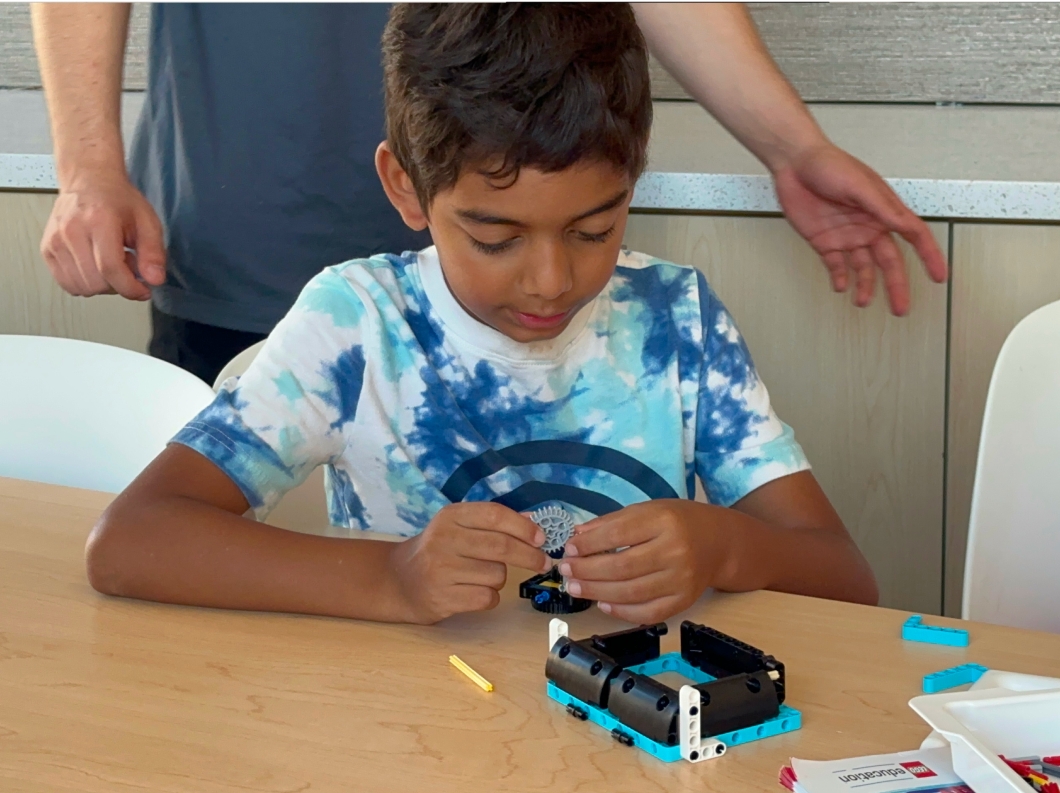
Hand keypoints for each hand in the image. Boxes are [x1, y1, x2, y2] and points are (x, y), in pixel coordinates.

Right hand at [40, 170, 165, 300]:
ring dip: (102, 285)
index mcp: (99, 221)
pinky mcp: (47, 250)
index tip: (144, 291)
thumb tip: (155, 280)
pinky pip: (67, 283)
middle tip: (128, 266)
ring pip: (81, 287)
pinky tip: (95, 267)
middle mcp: (71, 231)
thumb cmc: (118, 201)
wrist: (89, 182)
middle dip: (119, 284)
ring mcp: (55, 241)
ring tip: (111, 264)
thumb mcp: (148, 222)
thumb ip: (154, 252)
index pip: (111, 269)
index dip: (130, 288)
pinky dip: (85, 283)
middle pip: (96, 282)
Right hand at [387, 502, 550, 623]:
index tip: (542, 538)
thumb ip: (494, 522)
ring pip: (497, 575)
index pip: (495, 515)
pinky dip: (490, 597)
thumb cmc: (438, 550)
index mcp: (450, 516)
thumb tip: (535, 520)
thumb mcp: (459, 527)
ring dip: (500, 578)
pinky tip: (475, 591)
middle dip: (529, 556)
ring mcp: (441, 570)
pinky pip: (487, 598)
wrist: (399, 581)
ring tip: (482, 576)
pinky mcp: (442, 598)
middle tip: (543, 562)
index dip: (523, 527)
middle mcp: (443, 540)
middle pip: (501, 547)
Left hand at [560, 500, 732, 623]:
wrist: (719, 543)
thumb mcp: (648, 510)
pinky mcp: (683, 602)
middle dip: (587, 570)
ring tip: (575, 587)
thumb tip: (578, 536)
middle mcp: (675, 552)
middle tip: (566, 570)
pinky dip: (621, 612)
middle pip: (622, 567)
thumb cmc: (679, 522)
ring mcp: (681, 580)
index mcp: (664, 522)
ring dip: (597, 592)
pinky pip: (647, 613)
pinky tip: (603, 603)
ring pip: (631, 592)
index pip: (618, 534)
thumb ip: (613, 522)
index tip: (570, 548)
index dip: (589, 544)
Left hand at [771, 142, 947, 315]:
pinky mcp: (824, 241)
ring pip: (862, 268)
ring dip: (865, 286)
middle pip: (889, 262)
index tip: (940, 277)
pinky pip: (835, 266)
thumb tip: (906, 226)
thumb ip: (883, 209)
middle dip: (896, 285)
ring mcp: (847, 235)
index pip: (914, 237)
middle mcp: (869, 226)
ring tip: (862, 302)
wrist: (794, 164)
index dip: (929, 256)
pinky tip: (841, 288)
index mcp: (884, 211)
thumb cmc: (830, 166)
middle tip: (901, 309)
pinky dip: (839, 278)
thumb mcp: (861, 186)